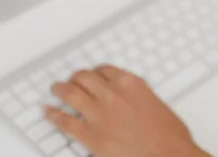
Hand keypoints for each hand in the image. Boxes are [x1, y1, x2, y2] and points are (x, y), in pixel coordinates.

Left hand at [45, 66, 208, 156]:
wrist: (168, 155)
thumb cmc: (170, 136)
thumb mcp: (157, 106)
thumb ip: (140, 99)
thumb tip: (133, 103)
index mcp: (131, 84)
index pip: (105, 70)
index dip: (95, 72)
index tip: (92, 75)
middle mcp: (112, 94)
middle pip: (84, 77)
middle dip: (75, 78)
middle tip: (71, 80)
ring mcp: (99, 114)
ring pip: (71, 94)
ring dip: (60, 89)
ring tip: (55, 89)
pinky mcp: (91, 136)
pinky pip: (65, 121)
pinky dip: (53, 115)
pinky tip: (47, 112)